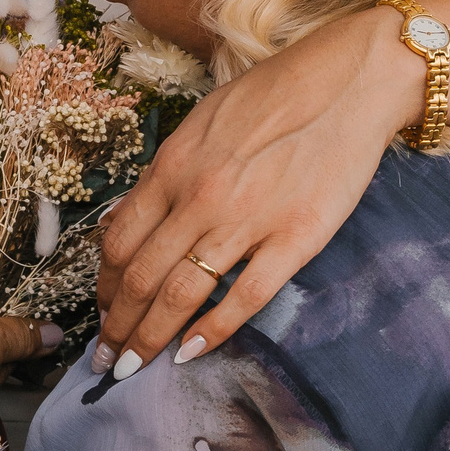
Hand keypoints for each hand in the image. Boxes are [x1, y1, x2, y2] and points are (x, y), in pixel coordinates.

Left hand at [93, 7, 414, 375]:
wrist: (348, 82)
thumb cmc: (276, 94)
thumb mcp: (202, 122)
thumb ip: (170, 172)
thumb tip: (140, 218)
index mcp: (172, 167)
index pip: (119, 241)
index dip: (104, 286)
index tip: (101, 312)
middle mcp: (199, 198)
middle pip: (141, 278)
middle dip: (118, 326)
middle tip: (106, 358)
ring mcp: (246, 221)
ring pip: (182, 295)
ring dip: (151, 339)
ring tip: (133, 368)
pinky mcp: (295, 239)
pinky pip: (244, 297)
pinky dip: (213, 331)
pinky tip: (192, 353)